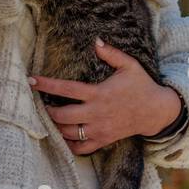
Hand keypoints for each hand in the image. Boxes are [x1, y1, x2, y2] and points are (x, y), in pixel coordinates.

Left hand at [29, 39, 181, 153]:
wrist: (156, 111)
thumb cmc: (141, 85)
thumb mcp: (129, 65)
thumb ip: (111, 53)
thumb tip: (96, 41)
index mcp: (99, 93)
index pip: (66, 89)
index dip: (47, 85)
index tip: (32, 80)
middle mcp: (96, 113)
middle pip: (63, 116)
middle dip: (47, 110)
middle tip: (39, 103)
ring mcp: (100, 129)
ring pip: (69, 133)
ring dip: (55, 126)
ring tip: (48, 117)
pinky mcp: (104, 140)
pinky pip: (82, 148)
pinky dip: (69, 144)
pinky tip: (63, 136)